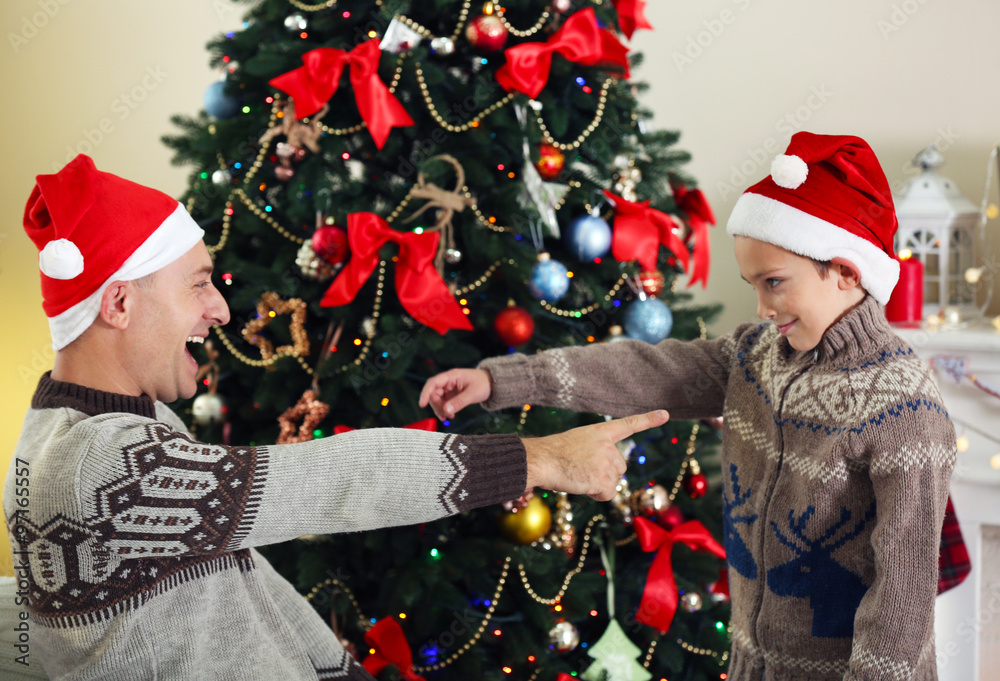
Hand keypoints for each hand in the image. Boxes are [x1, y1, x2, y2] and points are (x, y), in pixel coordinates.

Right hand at [419, 368, 491, 419]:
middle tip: (445, 416)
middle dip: (436, 405)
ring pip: (436, 399)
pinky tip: (448, 416)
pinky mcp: (451, 394)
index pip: (433, 383)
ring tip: (448, 417)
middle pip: (433, 393)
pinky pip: (442, 402)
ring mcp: (448, 388)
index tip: (422, 404)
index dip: (426, 393)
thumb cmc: (483, 384)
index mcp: (451, 376)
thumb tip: (446, 412)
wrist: (491, 383)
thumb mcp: (473, 394)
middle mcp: (447, 381)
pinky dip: (444, 410)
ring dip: (440, 409)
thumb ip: (459, 402)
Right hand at [523, 410, 668, 500]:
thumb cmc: (553, 453)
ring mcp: (607, 462)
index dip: (648, 419)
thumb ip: (595, 451)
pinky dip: (597, 494)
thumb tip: (604, 475)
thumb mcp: (577, 443)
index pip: (628, 424)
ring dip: (599, 483)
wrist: (542, 460)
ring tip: (579, 475)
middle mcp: (608, 445)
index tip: (665, 414)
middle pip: (620, 466)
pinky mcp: (603, 479)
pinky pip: (608, 494)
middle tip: (582, 469)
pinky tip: (582, 485)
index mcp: (600, 432)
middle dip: (605, 473)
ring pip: (614, 480)